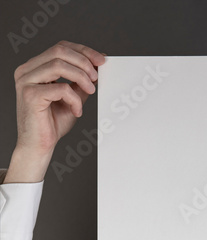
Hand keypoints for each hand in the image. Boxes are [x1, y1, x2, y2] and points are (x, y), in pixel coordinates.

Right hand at [5, 41, 104, 182]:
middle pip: (59, 50)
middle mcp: (27, 71)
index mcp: (35, 68)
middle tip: (97, 76)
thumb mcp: (72, 98)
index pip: (60, 47)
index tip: (102, 60)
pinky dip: (74, 99)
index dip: (83, 51)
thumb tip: (96, 68)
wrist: (39, 146)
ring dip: (81, 77)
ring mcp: (26, 81)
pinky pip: (60, 88)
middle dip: (84, 62)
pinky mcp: (31, 95)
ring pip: (59, 65)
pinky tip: (77, 111)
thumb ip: (80, 83)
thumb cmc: (52, 124)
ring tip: (91, 90)